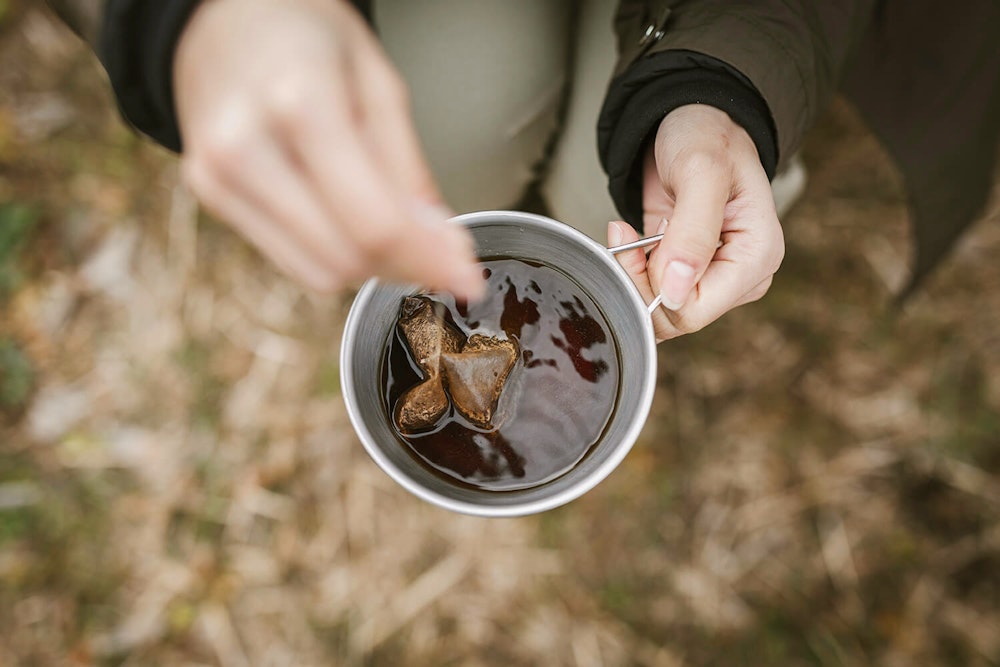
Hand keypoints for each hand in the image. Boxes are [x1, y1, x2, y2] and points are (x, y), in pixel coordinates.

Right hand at [173, 0, 482, 298]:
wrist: (225, 16)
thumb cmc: (308, 36)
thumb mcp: (380, 84)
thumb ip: (409, 170)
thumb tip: (442, 246)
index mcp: (299, 103)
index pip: (375, 222)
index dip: (429, 261)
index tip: (467, 278)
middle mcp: (245, 147)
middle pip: (346, 258)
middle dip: (405, 265)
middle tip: (440, 253)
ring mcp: (217, 176)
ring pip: (318, 273)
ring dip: (370, 266)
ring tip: (393, 228)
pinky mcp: (209, 194)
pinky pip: (290, 261)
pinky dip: (333, 255)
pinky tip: (348, 222)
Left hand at [609, 104, 783, 340]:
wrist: (693, 122)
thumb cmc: (706, 136)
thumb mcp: (701, 171)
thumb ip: (692, 233)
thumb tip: (677, 293)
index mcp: (757, 258)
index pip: (695, 310)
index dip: (654, 287)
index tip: (633, 242)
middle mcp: (740, 277)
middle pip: (676, 316)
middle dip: (640, 281)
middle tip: (625, 238)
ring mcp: (716, 278)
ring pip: (661, 310)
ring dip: (633, 275)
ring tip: (629, 234)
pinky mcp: (690, 274)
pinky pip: (653, 296)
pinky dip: (633, 271)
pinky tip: (631, 238)